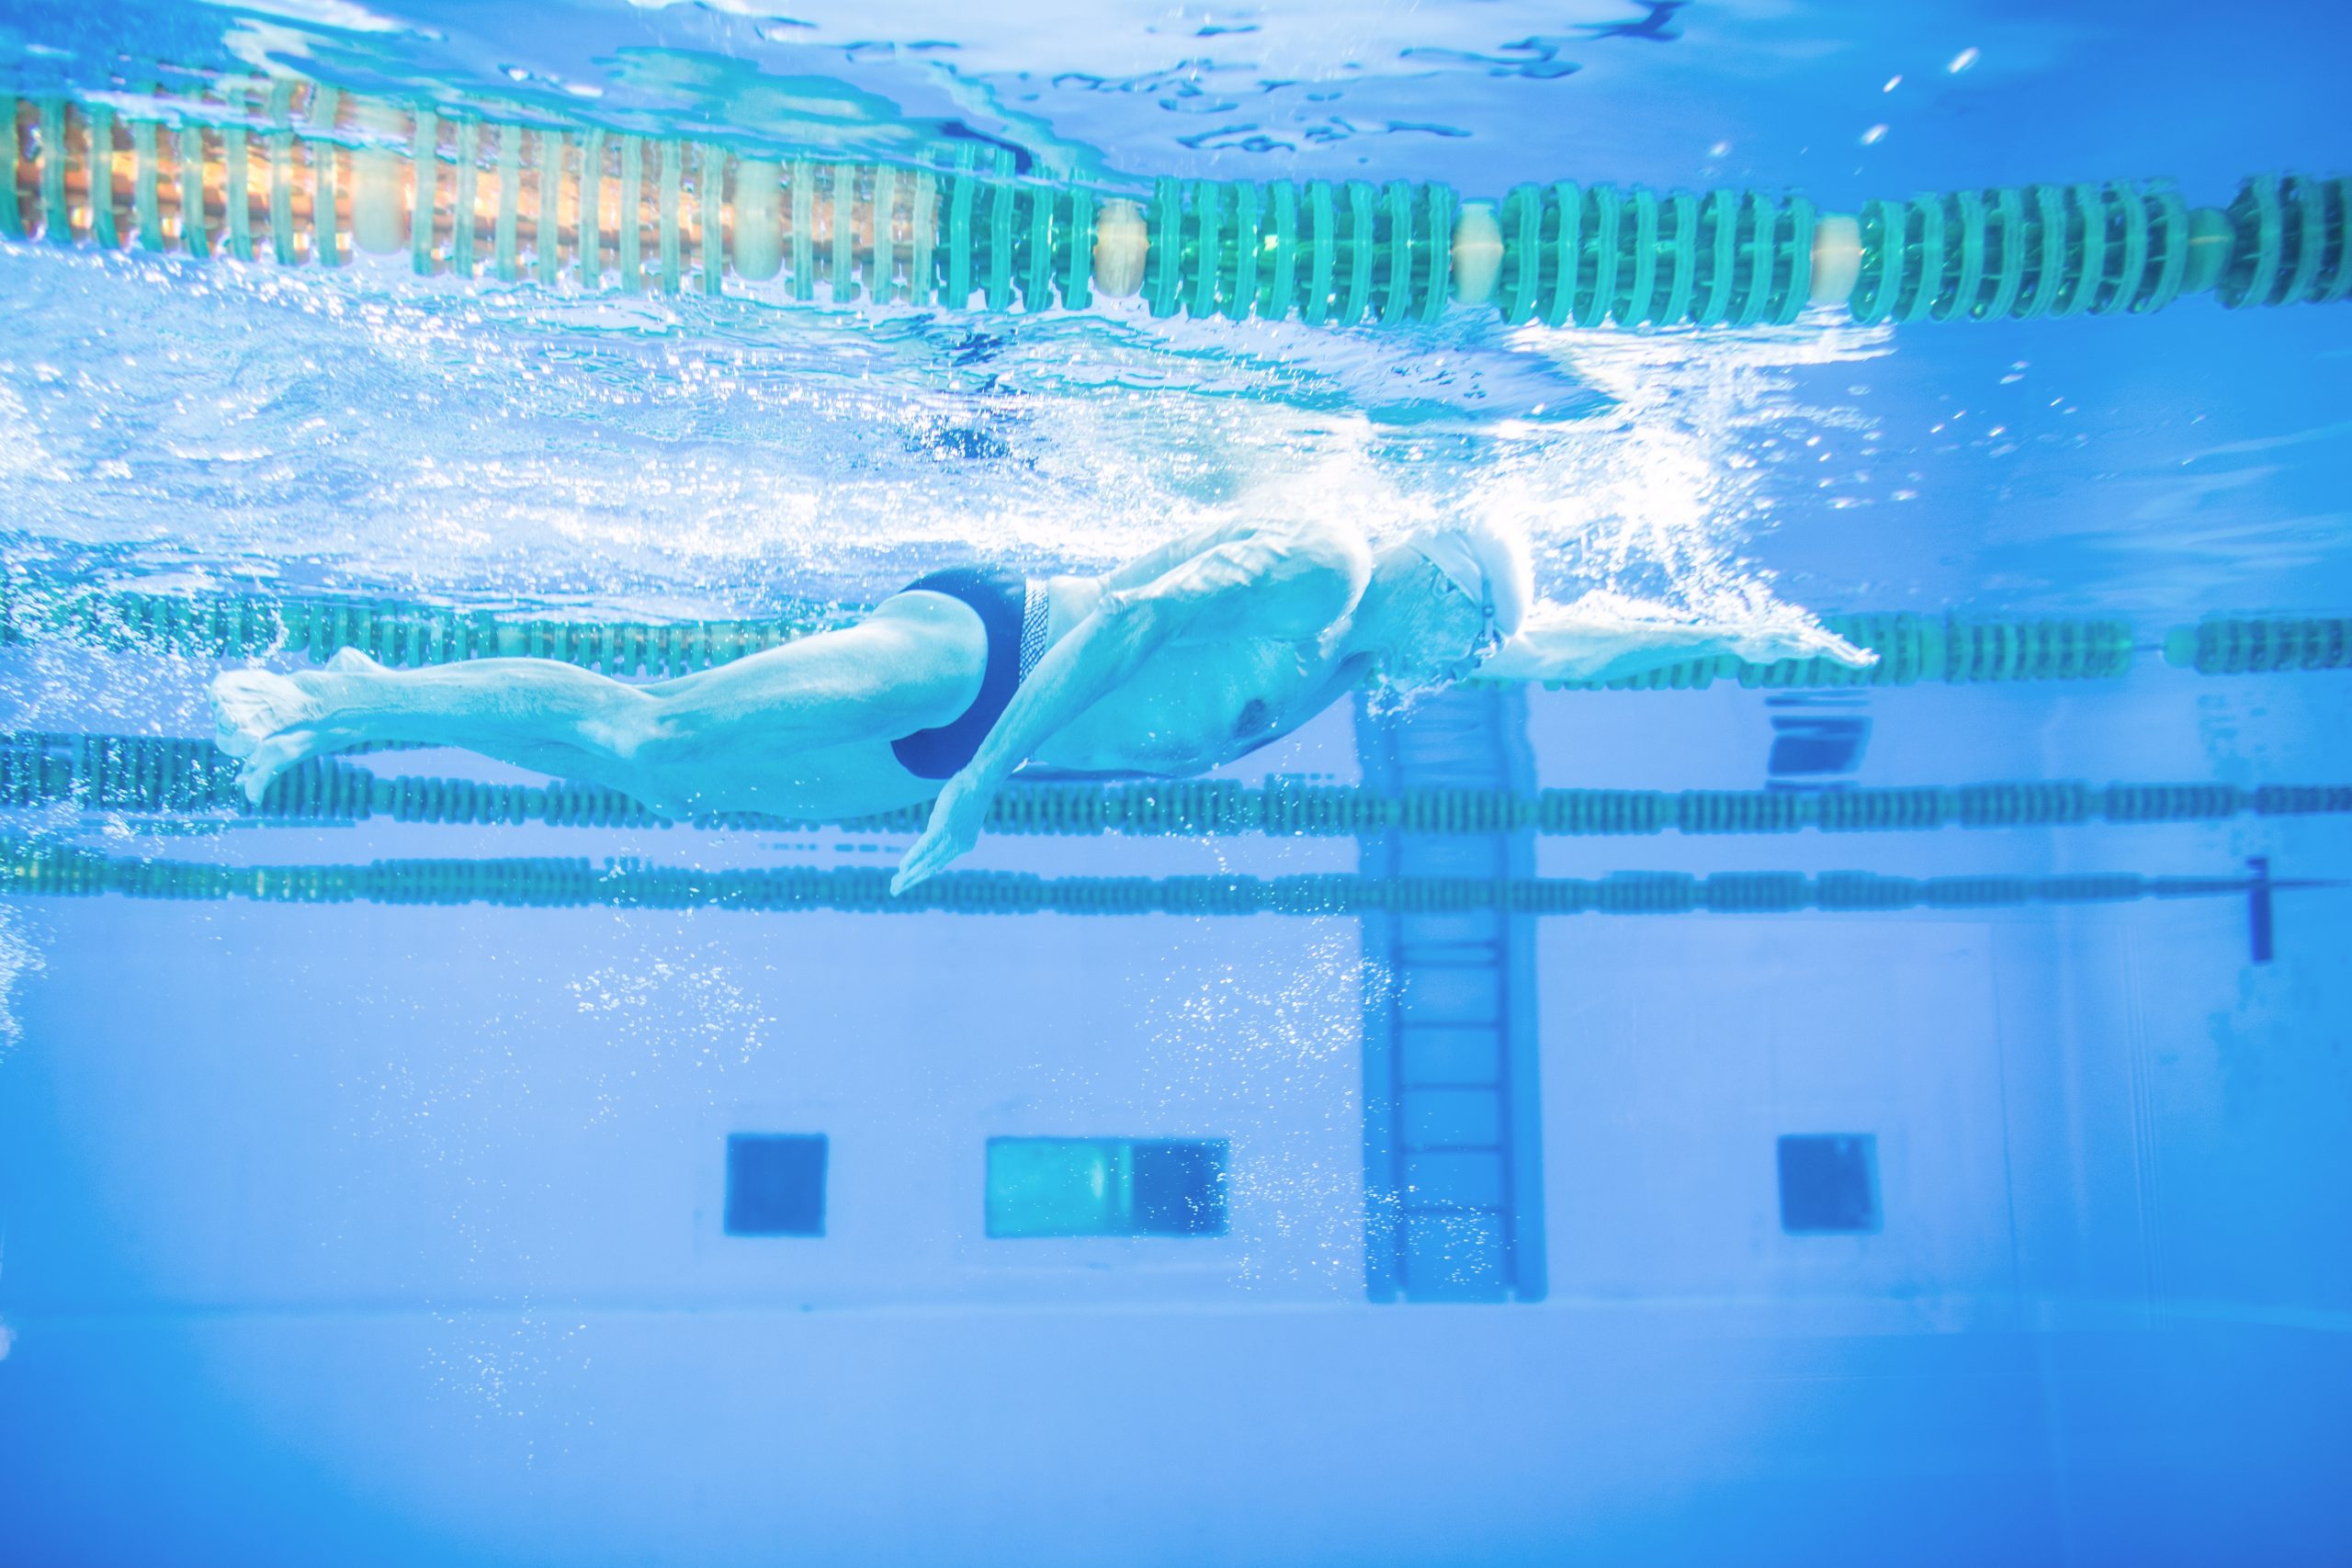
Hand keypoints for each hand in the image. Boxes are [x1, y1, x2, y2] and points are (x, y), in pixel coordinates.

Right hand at [891, 770, 991, 894]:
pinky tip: (902, 867)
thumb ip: (942, 827)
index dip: (922, 873)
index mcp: (963, 845)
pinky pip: (924, 847)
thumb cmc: (967, 793)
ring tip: (895, 884)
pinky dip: (912, 858)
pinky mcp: (944, 828)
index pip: (939, 863)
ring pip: (927, 861)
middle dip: (912, 880)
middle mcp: (959, 846)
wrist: (979, 781)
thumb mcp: (954, 815)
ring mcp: (952, 838)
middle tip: (895, 890)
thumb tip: (931, 833)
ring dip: (909, 874)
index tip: (909, 879)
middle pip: (931, 867)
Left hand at [1728, 621, 1878, 669]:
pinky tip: (1840, 653)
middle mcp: (1804, 633)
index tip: (1861, 665)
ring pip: (1829, 643)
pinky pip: (1820, 645)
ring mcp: (1800, 636)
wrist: (1737, 637)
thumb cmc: (1752, 645)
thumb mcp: (1770, 649)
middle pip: (1834, 644)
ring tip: (1864, 658)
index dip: (1846, 657)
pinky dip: (1834, 650)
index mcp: (1801, 636)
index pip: (1829, 648)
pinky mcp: (1796, 640)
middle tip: (1872, 661)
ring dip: (1846, 651)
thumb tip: (1815, 648)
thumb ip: (1793, 649)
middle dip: (1853, 654)